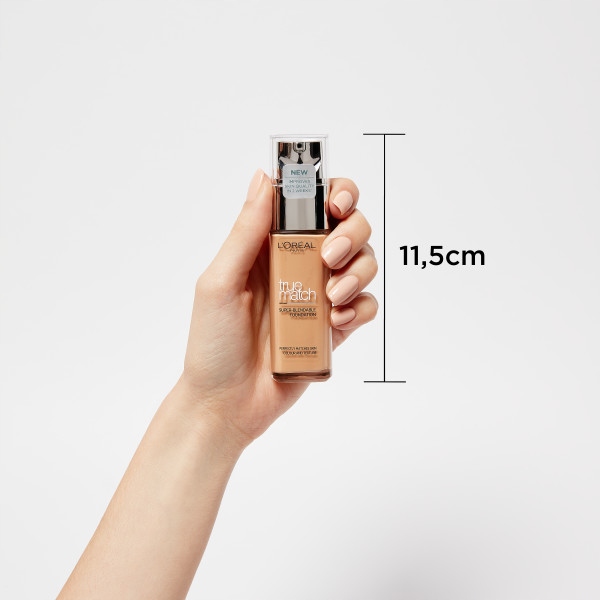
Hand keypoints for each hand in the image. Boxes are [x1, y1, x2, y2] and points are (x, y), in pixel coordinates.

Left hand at [179, 170, 377, 449]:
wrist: (226, 403)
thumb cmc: (213, 344)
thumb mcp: (220, 282)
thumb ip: (245, 231)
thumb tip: (264, 177)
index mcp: (270, 247)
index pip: (311, 203)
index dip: (332, 192)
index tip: (334, 204)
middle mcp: (299, 265)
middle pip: (348, 227)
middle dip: (351, 233)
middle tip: (329, 256)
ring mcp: (318, 296)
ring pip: (363, 263)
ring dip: (358, 271)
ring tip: (331, 296)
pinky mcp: (334, 328)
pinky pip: (365, 306)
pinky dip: (359, 308)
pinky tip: (335, 321)